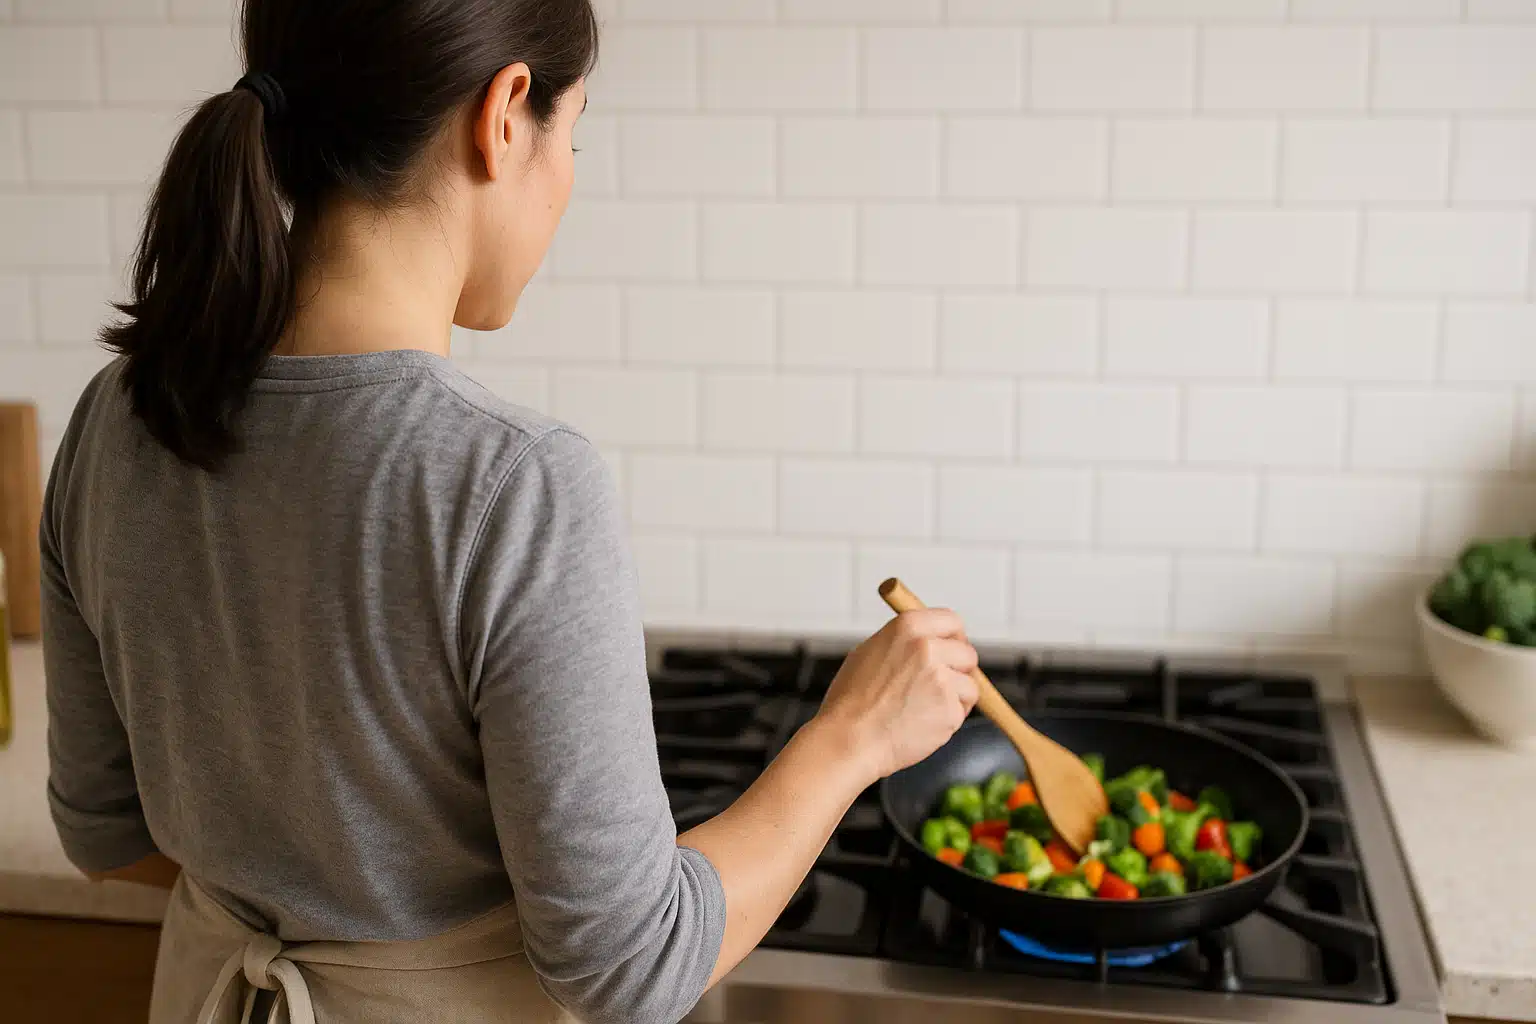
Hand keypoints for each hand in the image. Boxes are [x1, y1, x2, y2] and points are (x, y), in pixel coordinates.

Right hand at [815, 609, 979, 781]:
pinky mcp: (950, 709)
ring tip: (923, 709)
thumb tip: (926, 640)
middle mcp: (927, 648)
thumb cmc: (851, 702)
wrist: (850, 739)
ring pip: (969, 686)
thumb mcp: (869, 652)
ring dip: (955, 698)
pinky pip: (961, 712)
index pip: (951, 621)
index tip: (952, 649)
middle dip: (958, 671)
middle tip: (937, 687)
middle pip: (967, 653)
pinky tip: (922, 724)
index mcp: (907, 627)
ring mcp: (941, 679)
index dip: (954, 638)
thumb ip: (903, 643)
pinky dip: (947, 720)